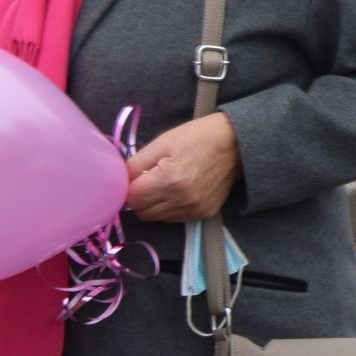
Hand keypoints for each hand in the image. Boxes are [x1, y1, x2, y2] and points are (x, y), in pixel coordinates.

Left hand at [125, 113, 239, 222]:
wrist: (237, 143)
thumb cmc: (198, 137)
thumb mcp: (162, 142)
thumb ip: (135, 164)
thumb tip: (118, 180)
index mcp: (169, 180)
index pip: (132, 199)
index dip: (128, 188)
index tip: (135, 178)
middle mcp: (182, 200)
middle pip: (142, 213)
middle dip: (140, 198)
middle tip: (148, 180)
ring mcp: (195, 209)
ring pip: (158, 218)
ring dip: (155, 205)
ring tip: (166, 184)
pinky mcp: (205, 213)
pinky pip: (176, 218)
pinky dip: (171, 208)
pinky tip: (180, 191)